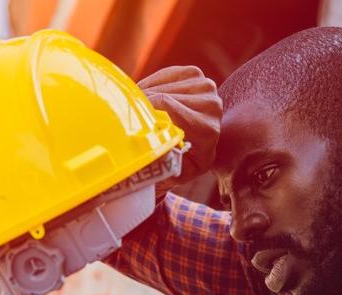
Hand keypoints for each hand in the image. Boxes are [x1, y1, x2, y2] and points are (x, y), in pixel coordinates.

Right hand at [137, 66, 221, 192]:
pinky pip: (164, 75)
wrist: (198, 149)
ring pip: (161, 85)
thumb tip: (142, 151)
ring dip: (146, 96)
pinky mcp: (196, 74)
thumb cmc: (181, 163)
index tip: (128, 120)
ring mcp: (206, 87)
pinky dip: (151, 85)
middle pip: (162, 95)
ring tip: (143, 112)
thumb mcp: (173, 172)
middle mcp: (212, 106)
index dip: (143, 109)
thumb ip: (162, 161)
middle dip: (143, 105)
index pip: (165, 105)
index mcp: (207, 130)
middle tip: (130, 117)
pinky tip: (150, 99)